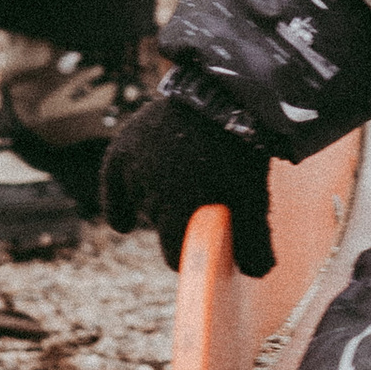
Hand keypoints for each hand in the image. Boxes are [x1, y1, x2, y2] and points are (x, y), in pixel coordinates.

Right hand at [100, 93, 274, 277]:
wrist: (227, 95)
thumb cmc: (243, 152)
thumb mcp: (254, 197)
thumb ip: (255, 240)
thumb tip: (257, 274)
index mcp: (182, 205)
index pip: (174, 254)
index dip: (189, 255)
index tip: (199, 253)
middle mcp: (151, 189)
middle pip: (159, 227)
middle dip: (178, 223)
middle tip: (202, 204)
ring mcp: (135, 167)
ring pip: (141, 204)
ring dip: (158, 202)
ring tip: (186, 181)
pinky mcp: (123, 149)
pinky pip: (113, 185)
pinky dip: (118, 203)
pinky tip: (123, 223)